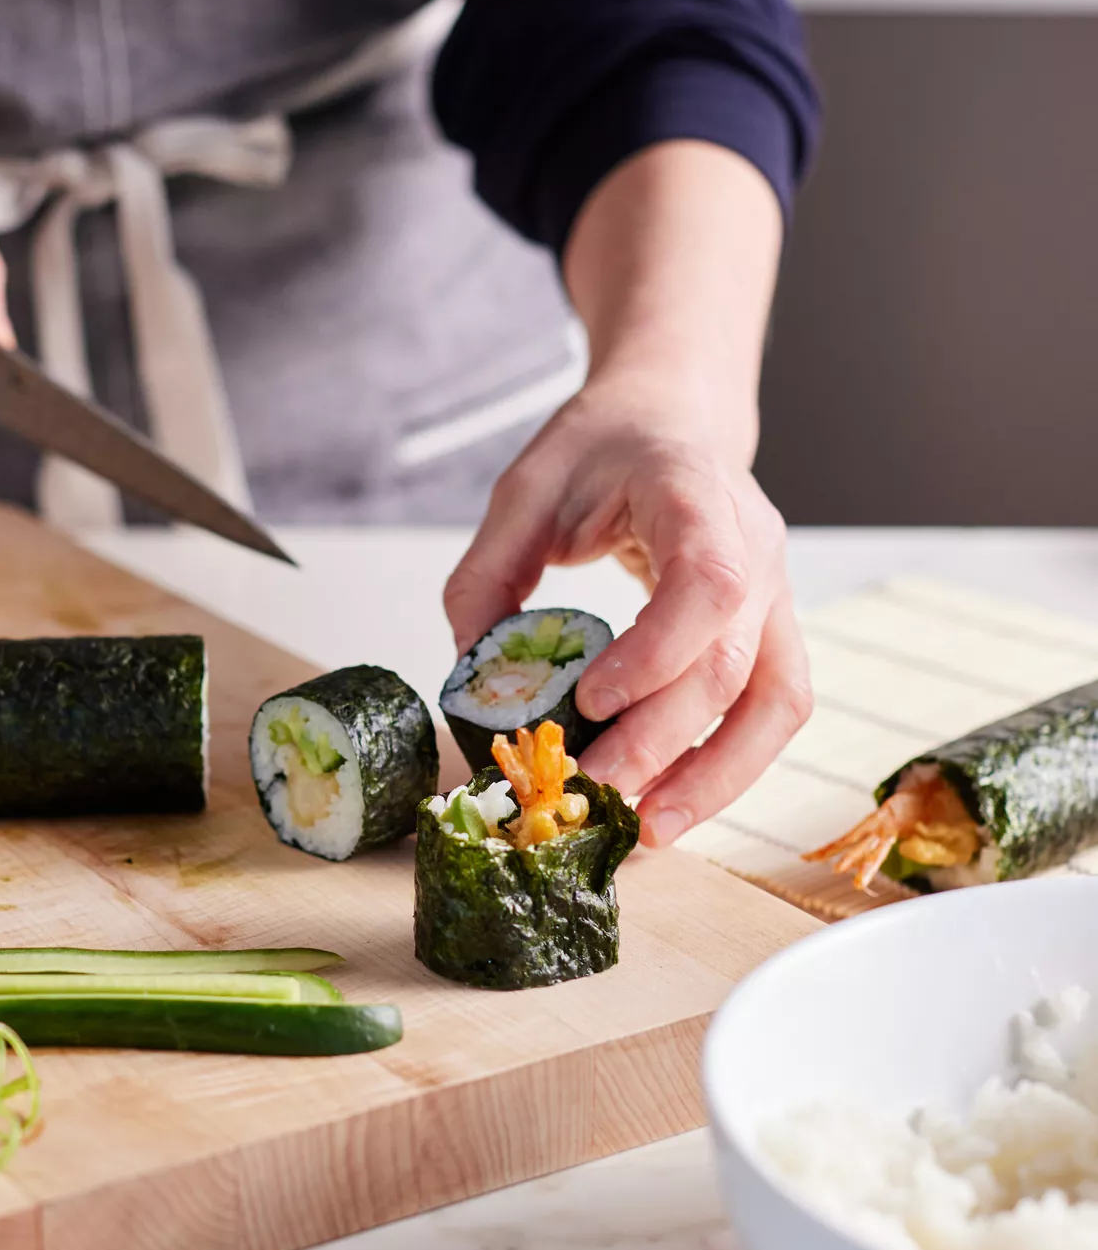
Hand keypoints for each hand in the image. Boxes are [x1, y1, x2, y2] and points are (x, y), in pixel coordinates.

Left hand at [443, 390, 811, 847]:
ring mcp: (776, 594)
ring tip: (647, 831)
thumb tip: (472, 679)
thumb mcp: (523, 489)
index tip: (589, 701)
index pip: (707, 583)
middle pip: (734, 663)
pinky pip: (770, 710)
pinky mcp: (772, 633)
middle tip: (590, 790)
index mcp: (697, 495)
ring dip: (716, 778)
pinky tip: (671, 804)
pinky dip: (727, 766)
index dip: (657, 653)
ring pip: (775, 702)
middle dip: (661, 742)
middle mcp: (756, 548)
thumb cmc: (602, 447)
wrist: (673, 419)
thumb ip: (487, 575)